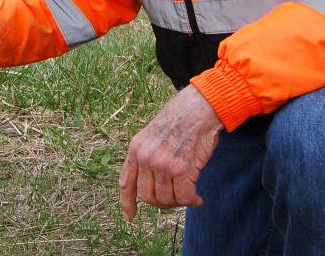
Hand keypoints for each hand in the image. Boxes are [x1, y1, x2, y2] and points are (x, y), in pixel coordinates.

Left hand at [119, 85, 222, 219]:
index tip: (130, 216)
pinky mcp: (182, 169)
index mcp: (136, 149)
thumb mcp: (151, 134)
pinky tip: (197, 198)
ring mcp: (163, 164)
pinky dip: (191, 201)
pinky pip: (184, 197)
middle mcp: (146, 157)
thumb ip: (146, 155)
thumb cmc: (179, 121)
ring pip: (166, 199)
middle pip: (148, 196)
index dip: (127, 202)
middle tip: (176, 198)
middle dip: (162, 202)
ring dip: (179, 201)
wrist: (197, 108)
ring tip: (189, 195)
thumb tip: (147, 183)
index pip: (127, 182)